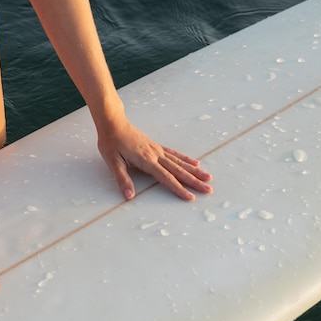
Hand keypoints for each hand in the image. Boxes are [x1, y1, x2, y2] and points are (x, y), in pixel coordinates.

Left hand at [97, 119, 212, 200]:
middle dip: (194, 181)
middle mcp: (156, 155)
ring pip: (180, 162)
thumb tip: (129, 196)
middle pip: (179, 171)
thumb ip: (122, 179)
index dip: (179, 189)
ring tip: (208, 177)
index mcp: (146, 160)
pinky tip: (195, 163)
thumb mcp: (113, 162)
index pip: (166, 178)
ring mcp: (158, 150)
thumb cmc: (111, 142)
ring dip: (195, 171)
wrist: (113, 122)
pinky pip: (175, 154)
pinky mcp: (156, 146)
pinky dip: (186, 159)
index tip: (190, 197)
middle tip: (208, 190)